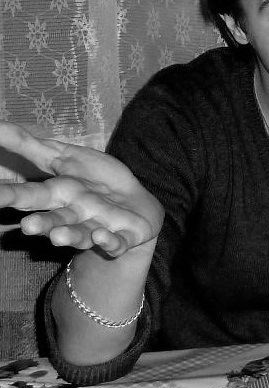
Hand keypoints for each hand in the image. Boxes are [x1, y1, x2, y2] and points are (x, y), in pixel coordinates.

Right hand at [0, 122, 163, 257]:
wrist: (136, 206)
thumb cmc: (94, 179)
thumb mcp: (61, 156)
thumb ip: (28, 145)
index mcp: (56, 195)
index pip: (29, 196)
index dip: (10, 197)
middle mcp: (73, 215)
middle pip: (54, 219)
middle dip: (40, 223)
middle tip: (26, 226)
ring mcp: (98, 226)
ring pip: (81, 234)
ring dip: (70, 236)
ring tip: (57, 237)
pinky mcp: (124, 236)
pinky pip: (116, 242)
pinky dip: (110, 242)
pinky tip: (101, 237)